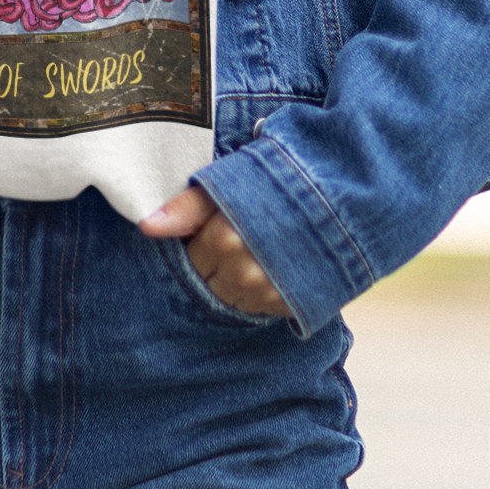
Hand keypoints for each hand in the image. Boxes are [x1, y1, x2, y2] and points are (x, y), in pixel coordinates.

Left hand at [140, 186, 293, 317]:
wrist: (343, 191)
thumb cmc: (280, 178)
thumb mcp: (229, 182)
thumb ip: (186, 208)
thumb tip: (146, 227)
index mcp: (224, 238)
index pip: (189, 262)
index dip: (197, 248)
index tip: (210, 235)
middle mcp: (244, 271)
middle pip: (208, 286)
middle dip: (214, 268)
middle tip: (233, 244)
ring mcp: (269, 292)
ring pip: (232, 301)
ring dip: (234, 284)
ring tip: (253, 256)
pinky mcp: (292, 305)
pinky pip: (259, 310)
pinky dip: (258, 295)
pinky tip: (269, 270)